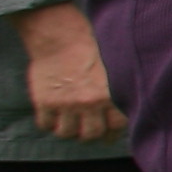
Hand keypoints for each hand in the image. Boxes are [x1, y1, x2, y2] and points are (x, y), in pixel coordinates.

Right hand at [11, 0, 123, 144]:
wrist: (60, 36)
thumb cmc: (91, 47)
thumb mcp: (115, 67)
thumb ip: (120, 89)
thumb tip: (127, 108)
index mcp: (111, 94)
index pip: (116, 126)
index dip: (112, 132)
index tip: (108, 132)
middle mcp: (89, 102)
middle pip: (91, 134)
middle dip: (90, 133)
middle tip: (87, 128)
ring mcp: (65, 104)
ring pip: (66, 133)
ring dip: (68, 130)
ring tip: (69, 122)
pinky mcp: (44, 102)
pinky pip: (45, 125)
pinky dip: (48, 123)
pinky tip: (53, 115)